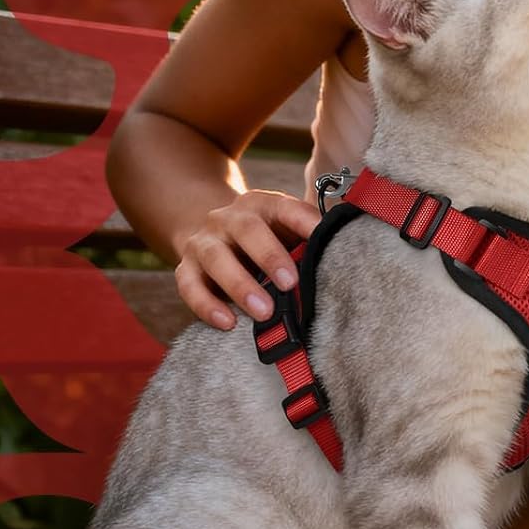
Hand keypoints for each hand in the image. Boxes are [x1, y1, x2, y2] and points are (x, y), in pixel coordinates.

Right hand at [175, 189, 320, 329]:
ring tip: (264, 312)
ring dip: (241, 286)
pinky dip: (207, 306)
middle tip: (290, 282)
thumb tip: (342, 254)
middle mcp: (229, 218)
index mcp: (262, 205)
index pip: (284, 207)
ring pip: (217, 259)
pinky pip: (190, 286)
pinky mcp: (186, 268)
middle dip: (269, 256)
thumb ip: (308, 239)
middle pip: (247, 230)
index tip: (321, 236)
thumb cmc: (266, 238)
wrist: (215, 235)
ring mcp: (204, 242)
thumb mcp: (286, 231)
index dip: (303, 221)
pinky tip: (228, 323)